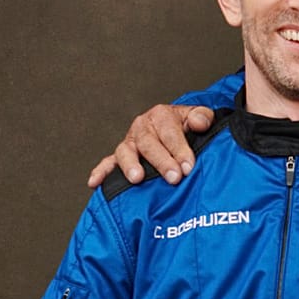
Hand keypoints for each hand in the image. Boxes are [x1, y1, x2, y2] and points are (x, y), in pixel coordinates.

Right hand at [87, 105, 214, 187]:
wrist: (175, 126)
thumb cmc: (187, 124)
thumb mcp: (198, 115)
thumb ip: (202, 117)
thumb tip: (200, 123)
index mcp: (161, 115)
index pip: (170, 133)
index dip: (180, 150)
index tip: (188, 167)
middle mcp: (142, 127)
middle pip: (149, 144)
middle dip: (162, 162)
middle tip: (173, 178)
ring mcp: (130, 141)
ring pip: (126, 152)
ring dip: (130, 165)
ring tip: (137, 179)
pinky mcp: (120, 155)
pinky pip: (108, 163)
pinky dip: (100, 171)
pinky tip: (95, 182)